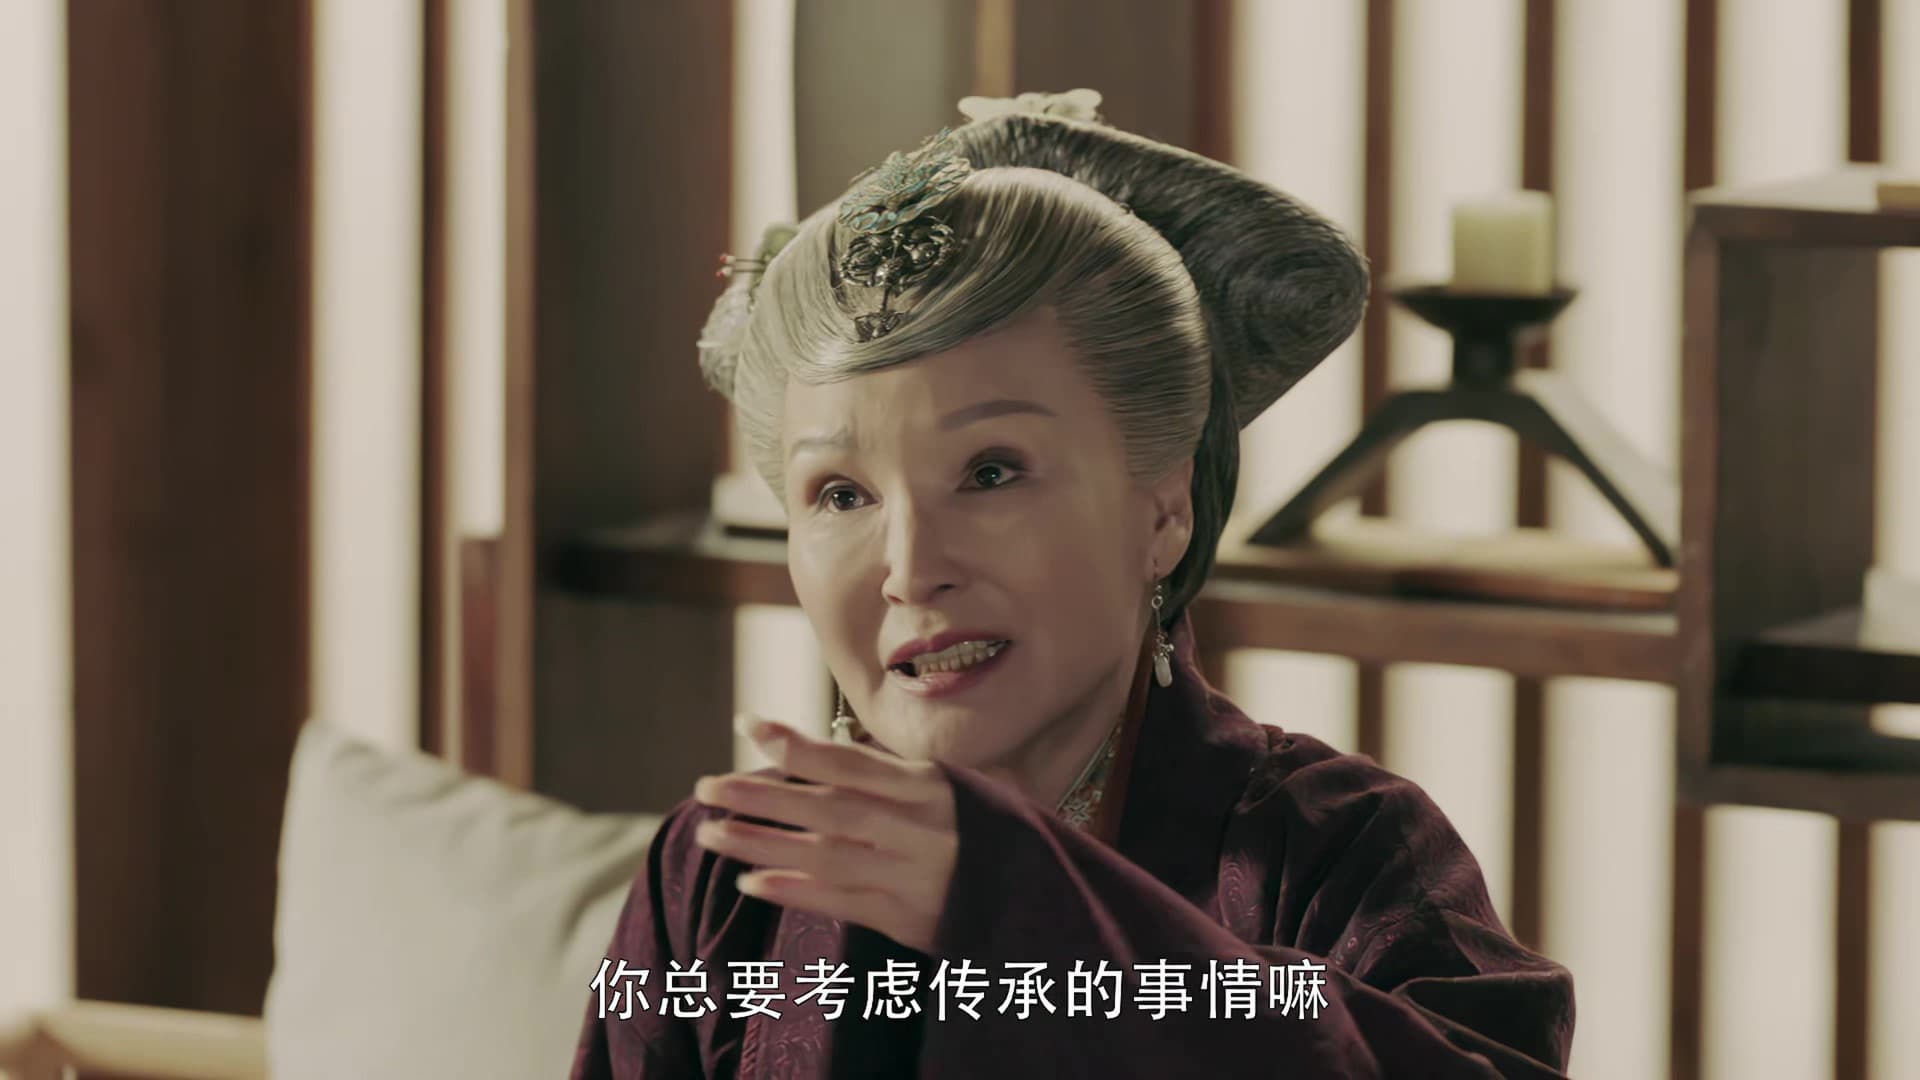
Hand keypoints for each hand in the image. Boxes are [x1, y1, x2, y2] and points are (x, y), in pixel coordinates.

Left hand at [691, 713, 959, 953]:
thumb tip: (821, 751)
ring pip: (825, 855)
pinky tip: (752, 882)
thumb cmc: (985, 834)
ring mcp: (909, 874)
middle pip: (827, 807)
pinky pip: (841, 902)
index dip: (797, 744)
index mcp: (927, 787)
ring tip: (711, 834)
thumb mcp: (951, 790)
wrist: (1038, 897)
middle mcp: (915, 827)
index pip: (850, 761)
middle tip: (706, 788)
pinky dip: (796, 891)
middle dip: (762, 796)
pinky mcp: (907, 917)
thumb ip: (891, 777)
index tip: (747, 725)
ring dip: (764, 844)